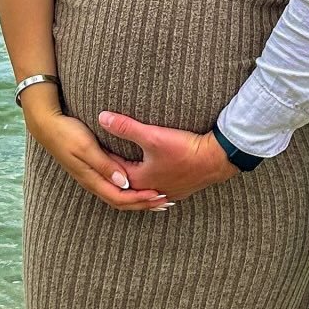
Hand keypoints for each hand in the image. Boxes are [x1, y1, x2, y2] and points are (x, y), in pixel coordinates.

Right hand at [27, 111, 168, 210]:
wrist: (48, 126)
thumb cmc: (68, 134)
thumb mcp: (87, 148)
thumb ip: (105, 165)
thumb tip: (124, 182)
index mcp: (92, 179)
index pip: (120, 198)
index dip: (140, 199)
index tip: (159, 195)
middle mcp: (93, 182)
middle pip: (121, 201)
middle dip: (143, 204)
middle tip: (165, 202)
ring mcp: (92, 177)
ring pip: (118, 195)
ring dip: (137, 199)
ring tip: (156, 198)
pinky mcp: (93, 170)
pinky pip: (114, 187)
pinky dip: (130, 190)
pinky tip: (139, 185)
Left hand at [99, 111, 239, 200]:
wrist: (216, 159)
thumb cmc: (184, 150)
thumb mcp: (152, 135)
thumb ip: (125, 127)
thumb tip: (102, 117)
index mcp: (138, 181)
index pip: (112, 169)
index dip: (102, 155)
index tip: (92, 145)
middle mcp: (150, 190)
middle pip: (126, 181)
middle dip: (115, 170)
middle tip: (105, 157)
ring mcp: (166, 192)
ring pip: (142, 188)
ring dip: (133, 179)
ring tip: (126, 169)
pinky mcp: (180, 189)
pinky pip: (158, 188)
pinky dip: (150, 183)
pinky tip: (153, 179)